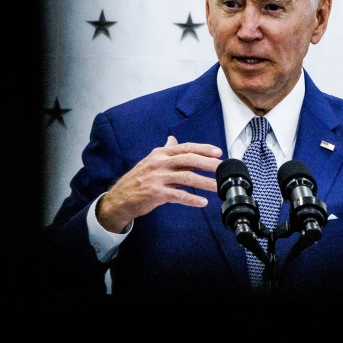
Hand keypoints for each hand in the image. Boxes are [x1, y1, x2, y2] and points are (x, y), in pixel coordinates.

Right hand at [96, 136, 221, 232]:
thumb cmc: (138, 179)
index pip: (185, 148)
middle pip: (188, 159)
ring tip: (218, 187)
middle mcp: (159, 163)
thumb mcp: (151, 161)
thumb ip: (165, 151)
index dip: (203, 149)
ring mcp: (157, 178)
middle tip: (223, 168)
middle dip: (208, 163)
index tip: (218, 152)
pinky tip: (202, 202)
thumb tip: (173, 139)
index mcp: (161, 154)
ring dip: (204, 182)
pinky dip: (191, 199)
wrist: (119, 197)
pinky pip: (178, 195)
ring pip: (186, 177)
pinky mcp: (155, 193)